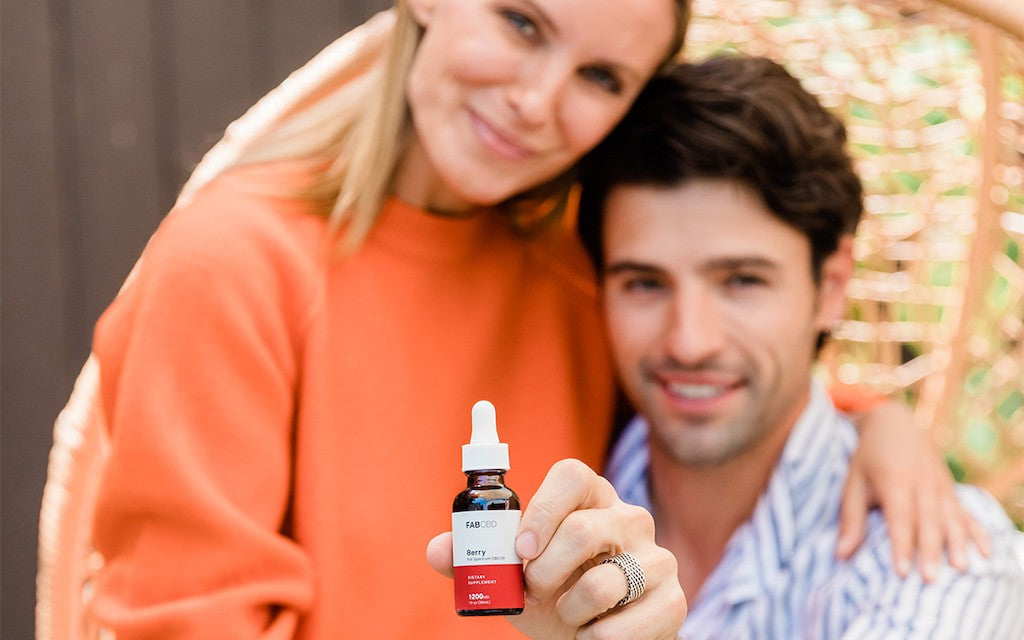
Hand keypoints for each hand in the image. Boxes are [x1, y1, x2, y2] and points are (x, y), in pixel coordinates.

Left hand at [427, 459, 686, 639]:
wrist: (595, 639)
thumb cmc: (554, 596)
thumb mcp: (514, 578)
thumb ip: (476, 560)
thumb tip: (436, 550)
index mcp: (590, 498)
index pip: (572, 474)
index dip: (542, 509)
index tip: (520, 549)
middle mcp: (630, 519)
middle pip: (584, 529)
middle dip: (544, 572)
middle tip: (534, 590)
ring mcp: (657, 559)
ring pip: (603, 582)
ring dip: (568, 611)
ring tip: (567, 615)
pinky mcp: (673, 601)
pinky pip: (624, 625)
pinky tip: (592, 636)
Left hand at [838, 401, 990, 580]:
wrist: (894, 422)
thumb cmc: (868, 457)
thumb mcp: (853, 482)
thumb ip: (850, 518)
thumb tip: (840, 555)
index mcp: (894, 479)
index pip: (900, 517)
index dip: (901, 545)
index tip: (901, 573)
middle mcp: (921, 481)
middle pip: (929, 520)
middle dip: (931, 551)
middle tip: (931, 580)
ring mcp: (939, 484)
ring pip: (951, 516)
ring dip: (957, 543)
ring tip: (961, 568)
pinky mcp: (949, 487)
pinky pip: (966, 511)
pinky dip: (977, 531)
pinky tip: (985, 552)